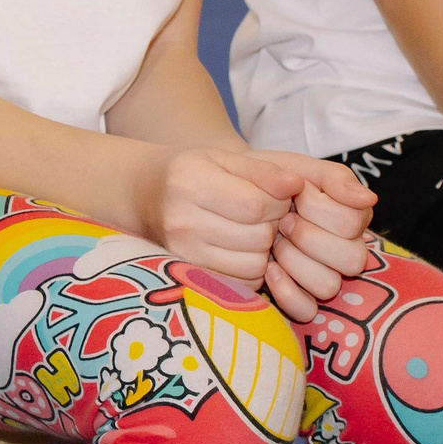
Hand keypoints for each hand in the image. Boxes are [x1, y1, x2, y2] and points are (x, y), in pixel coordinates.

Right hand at [139, 147, 302, 301]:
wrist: (146, 195)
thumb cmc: (190, 172)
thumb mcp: (223, 159)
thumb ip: (262, 170)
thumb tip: (296, 184)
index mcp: (190, 182)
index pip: (256, 204)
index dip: (278, 202)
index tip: (275, 196)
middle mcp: (182, 220)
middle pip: (257, 236)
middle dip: (272, 225)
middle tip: (263, 214)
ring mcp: (182, 253)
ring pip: (254, 264)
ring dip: (263, 250)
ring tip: (251, 231)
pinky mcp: (188, 277)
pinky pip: (242, 284)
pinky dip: (250, 269)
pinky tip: (240, 249)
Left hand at [250, 151, 378, 320]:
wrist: (232, 197)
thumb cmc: (268, 181)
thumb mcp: (300, 168)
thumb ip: (335, 178)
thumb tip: (369, 197)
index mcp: (351, 218)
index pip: (352, 222)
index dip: (319, 207)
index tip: (297, 193)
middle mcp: (344, 251)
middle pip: (352, 259)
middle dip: (310, 237)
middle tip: (284, 221)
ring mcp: (323, 276)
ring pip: (330, 286)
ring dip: (296, 261)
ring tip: (275, 242)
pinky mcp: (300, 298)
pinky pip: (307, 310)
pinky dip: (287, 292)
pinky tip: (270, 269)